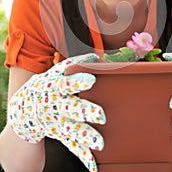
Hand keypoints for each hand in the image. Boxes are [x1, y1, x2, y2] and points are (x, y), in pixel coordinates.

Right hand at [8, 53, 105, 171]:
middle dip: (85, 112)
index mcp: (55, 87)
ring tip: (100, 143)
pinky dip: (83, 156)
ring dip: (86, 136)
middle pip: (71, 108)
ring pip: (72, 129)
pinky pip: (72, 146)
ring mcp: (57, 122)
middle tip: (101, 115)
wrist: (24, 108)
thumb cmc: (47, 85)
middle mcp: (56, 105)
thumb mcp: (56, 72)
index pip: (66, 83)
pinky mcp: (61, 135)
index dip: (77, 81)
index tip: (91, 80)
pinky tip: (94, 166)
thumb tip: (95, 57)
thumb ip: (75, 65)